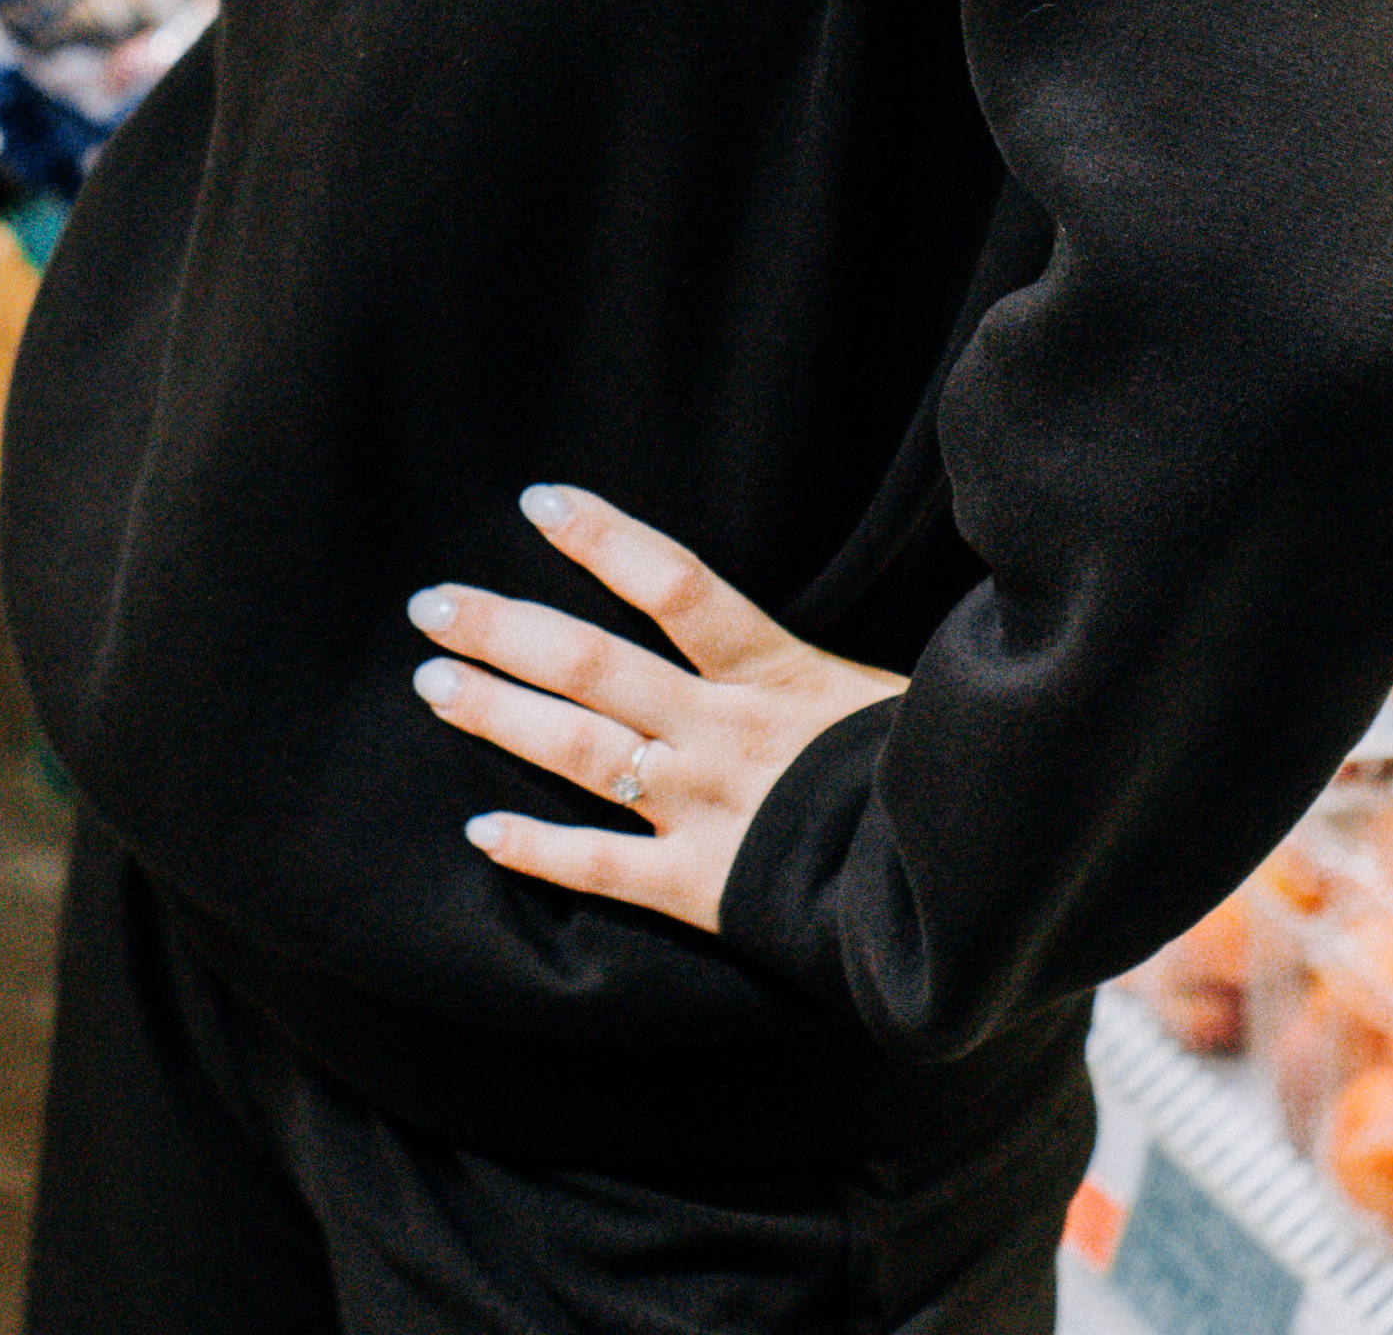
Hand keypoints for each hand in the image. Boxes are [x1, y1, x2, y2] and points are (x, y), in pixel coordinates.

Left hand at [408, 484, 904, 935]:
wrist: (961, 882)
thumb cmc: (928, 771)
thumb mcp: (886, 690)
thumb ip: (833, 659)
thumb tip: (825, 608)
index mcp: (773, 671)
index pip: (674, 583)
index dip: (603, 538)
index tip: (539, 502)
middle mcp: (722, 730)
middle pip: (593, 663)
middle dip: (504, 629)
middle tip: (432, 604)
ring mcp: (705, 808)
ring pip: (579, 749)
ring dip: (497, 713)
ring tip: (432, 682)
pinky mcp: (701, 889)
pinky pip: (603, 868)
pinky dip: (538, 850)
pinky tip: (481, 833)